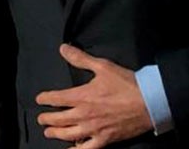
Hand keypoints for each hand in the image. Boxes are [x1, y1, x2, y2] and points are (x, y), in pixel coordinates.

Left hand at [35, 44, 152, 147]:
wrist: (149, 102)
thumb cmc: (126, 83)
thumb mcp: (102, 66)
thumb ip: (80, 58)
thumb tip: (62, 48)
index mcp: (81, 96)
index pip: (56, 98)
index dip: (45, 99)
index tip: (39, 99)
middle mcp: (84, 115)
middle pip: (58, 119)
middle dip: (46, 118)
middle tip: (41, 119)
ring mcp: (94, 130)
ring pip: (68, 135)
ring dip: (56, 134)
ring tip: (49, 133)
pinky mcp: (105, 140)